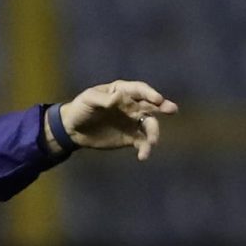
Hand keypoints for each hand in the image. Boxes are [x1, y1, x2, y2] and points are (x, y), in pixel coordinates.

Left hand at [58, 80, 178, 160]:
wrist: (72, 129)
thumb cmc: (80, 108)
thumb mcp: (88, 99)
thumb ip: (103, 99)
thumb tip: (119, 98)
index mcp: (123, 91)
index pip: (140, 90)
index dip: (150, 93)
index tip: (157, 99)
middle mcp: (132, 105)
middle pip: (151, 106)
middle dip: (163, 107)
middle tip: (172, 109)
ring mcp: (133, 121)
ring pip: (150, 125)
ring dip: (153, 133)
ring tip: (152, 142)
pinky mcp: (130, 137)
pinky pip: (142, 142)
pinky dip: (145, 148)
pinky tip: (142, 156)